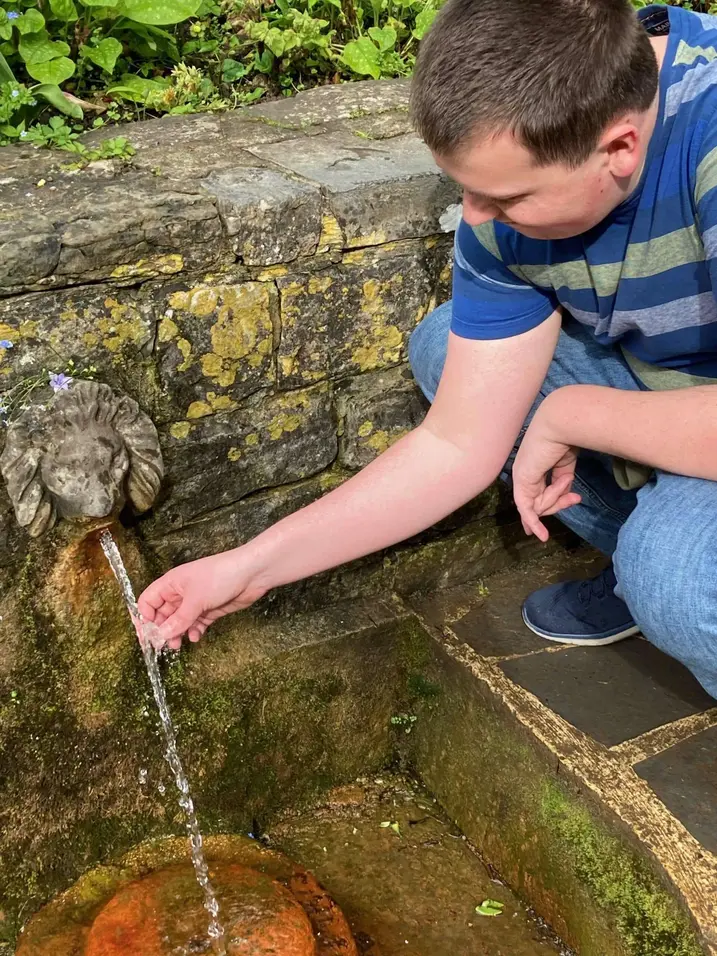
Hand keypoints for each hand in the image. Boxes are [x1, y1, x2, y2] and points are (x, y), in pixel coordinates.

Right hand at [138, 546, 268, 649]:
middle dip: (161, 629)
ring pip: (179, 621)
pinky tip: (196, 636)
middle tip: (163, 645)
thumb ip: (178, 619)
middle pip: (163, 614)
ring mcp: (196, 601)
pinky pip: (196, 623)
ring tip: (178, 645)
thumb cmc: (220, 577)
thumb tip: (161, 635)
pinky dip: (194, 631)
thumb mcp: (195, 599)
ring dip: (177, 633)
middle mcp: (181, 592)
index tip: (146, 634)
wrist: (252, 574)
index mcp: (172, 583)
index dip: (144, 617)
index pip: (149, 600)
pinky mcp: (210, 609)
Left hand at [512, 403, 581, 541]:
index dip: (542, 509)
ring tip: (566, 480)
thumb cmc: (566, 439)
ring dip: (556, 497)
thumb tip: (564, 496)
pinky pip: (527, 507)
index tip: (544, 530)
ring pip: (537, 505)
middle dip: (557, 504)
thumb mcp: (565, 466)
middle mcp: (523, 473)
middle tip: (576, 498)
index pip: (536, 494)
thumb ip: (562, 482)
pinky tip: (541, 535)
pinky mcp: (521, 481)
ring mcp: (520, 477)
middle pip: (538, 503)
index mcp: (533, 467)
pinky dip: (533, 522)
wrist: (561, 425)